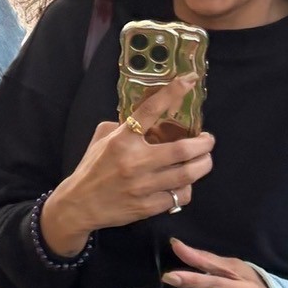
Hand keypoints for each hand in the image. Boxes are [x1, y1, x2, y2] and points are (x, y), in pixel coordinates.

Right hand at [39, 87, 214, 256]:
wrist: (79, 205)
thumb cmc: (92, 168)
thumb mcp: (101, 139)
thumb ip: (124, 125)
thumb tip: (150, 117)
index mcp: (122, 140)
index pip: (150, 110)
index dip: (172, 93)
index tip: (189, 80)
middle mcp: (134, 161)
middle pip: (182, 149)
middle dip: (204, 143)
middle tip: (208, 140)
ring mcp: (142, 186)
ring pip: (187, 175)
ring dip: (203, 165)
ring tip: (204, 160)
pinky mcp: (147, 207)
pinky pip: (179, 196)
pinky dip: (187, 188)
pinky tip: (185, 184)